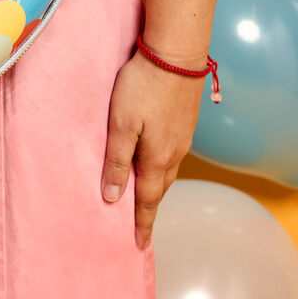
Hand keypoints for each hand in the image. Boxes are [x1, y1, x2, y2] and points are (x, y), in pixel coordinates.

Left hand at [100, 49, 204, 249]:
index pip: (148, 200)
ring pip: (166, 171)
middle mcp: (174, 152)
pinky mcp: (184, 122)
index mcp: (156, 158)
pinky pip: (172, 156)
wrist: (176, 54)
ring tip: (144, 200)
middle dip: (149, 209)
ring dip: (156, 188)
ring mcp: (182, 137)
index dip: (142, 223)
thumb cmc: (143, 87)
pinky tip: (153, 164)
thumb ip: (117, 161)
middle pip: (159, 188)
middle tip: (140, 228)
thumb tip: (113, 198)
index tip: (138, 244)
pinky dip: (161, 169)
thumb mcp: (121, 124)